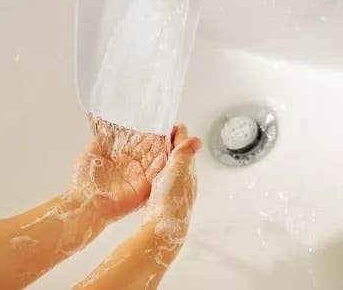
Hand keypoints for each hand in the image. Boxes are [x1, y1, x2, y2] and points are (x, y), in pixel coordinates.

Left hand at [70, 116, 168, 220]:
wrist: (84, 202)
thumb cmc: (82, 181)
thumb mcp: (91, 153)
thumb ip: (102, 141)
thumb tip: (108, 127)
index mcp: (120, 158)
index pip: (137, 143)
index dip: (146, 133)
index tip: (155, 123)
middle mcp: (131, 167)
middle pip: (148, 150)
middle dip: (158, 139)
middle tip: (168, 127)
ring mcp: (138, 177)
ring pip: (155, 159)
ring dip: (163, 148)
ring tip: (172, 135)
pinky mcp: (143, 187)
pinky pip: (157, 172)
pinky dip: (163, 161)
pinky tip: (170, 149)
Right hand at [144, 124, 200, 250]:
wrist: (163, 227)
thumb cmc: (170, 199)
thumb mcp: (177, 171)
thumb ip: (184, 154)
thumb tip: (197, 139)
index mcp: (187, 170)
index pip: (184, 147)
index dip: (179, 135)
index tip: (174, 124)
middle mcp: (183, 178)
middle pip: (179, 156)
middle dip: (173, 143)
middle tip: (165, 132)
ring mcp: (175, 188)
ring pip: (171, 166)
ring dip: (166, 155)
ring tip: (157, 147)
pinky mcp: (164, 196)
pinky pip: (163, 176)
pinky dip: (160, 168)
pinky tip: (153, 170)